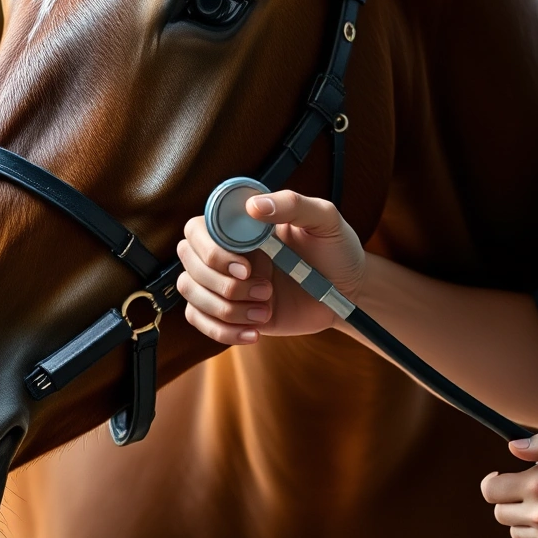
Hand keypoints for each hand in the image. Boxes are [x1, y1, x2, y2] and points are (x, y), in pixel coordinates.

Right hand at [177, 190, 365, 344]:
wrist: (349, 292)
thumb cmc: (336, 249)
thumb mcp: (324, 219)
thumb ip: (292, 205)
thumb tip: (254, 205)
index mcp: (243, 226)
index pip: (198, 229)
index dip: (212, 250)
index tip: (246, 266)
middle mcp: (228, 251)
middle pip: (189, 262)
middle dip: (221, 283)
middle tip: (265, 289)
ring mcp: (226, 282)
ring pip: (191, 292)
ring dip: (225, 308)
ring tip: (265, 310)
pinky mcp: (231, 310)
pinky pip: (201, 320)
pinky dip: (223, 331)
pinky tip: (254, 331)